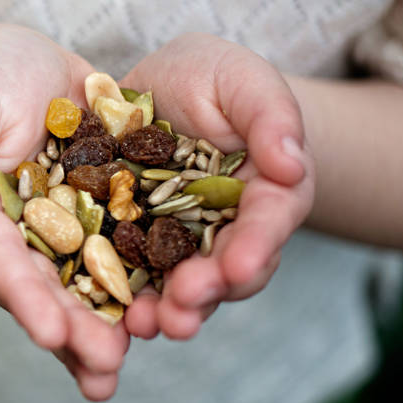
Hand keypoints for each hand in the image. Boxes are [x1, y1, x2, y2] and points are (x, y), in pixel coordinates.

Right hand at [0, 26, 128, 400]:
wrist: (23, 64)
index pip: (1, 262)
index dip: (24, 297)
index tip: (46, 332)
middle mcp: (26, 238)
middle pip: (49, 289)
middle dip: (75, 330)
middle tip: (104, 366)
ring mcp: (70, 230)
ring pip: (90, 285)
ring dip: (108, 325)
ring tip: (128, 364)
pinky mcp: (109, 213)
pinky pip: (129, 249)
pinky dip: (147, 281)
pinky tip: (172, 309)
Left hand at [120, 33, 314, 339]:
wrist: (158, 92)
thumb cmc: (210, 77)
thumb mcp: (241, 80)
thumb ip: (270, 114)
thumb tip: (292, 164)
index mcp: (267, 192)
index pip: (267, 222)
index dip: (255, 245)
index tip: (239, 265)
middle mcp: (229, 230)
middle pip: (226, 270)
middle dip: (206, 292)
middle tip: (182, 309)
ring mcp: (182, 245)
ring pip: (181, 286)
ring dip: (165, 310)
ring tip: (144, 324)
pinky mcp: (137, 248)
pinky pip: (133, 278)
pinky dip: (124, 300)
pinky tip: (110, 314)